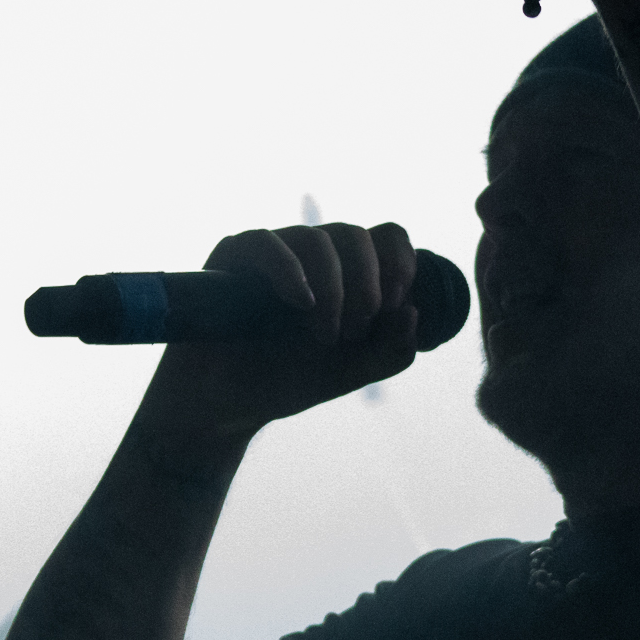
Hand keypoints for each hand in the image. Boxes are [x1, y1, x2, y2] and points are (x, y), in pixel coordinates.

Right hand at [137, 223, 420, 448]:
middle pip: (355, 234)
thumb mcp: (351, 372)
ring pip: (317, 239)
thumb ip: (391, 351)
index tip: (397, 301)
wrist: (227, 404)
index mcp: (346, 270)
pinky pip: (266, 244)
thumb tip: (413, 312)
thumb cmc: (287, 379)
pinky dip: (290, 270)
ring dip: (334, 290)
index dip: (399, 261)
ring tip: (325, 337)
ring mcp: (274, 251)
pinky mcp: (234, 257)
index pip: (384, 236)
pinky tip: (301, 302)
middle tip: (357, 331)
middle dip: (367, 285)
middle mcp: (312, 253)